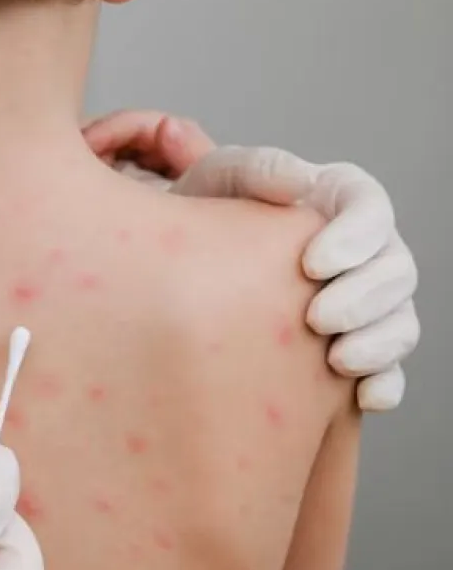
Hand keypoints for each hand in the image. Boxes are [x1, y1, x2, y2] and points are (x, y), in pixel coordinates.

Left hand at [83, 110, 420, 411]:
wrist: (169, 270)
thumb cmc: (200, 212)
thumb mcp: (219, 179)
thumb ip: (261, 171)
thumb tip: (302, 183)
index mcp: (337, 202)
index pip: (371, 210)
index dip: (356, 237)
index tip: (313, 262)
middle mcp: (363, 252)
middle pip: (395, 271)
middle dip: (364, 297)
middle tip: (318, 318)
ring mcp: (364, 303)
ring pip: (400, 322)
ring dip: (379, 343)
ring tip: (336, 360)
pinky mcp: (353, 349)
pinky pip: (389, 370)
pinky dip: (384, 384)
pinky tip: (362, 398)